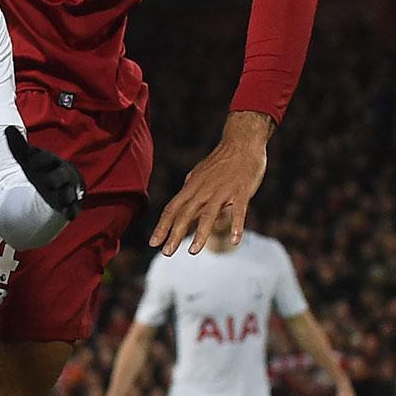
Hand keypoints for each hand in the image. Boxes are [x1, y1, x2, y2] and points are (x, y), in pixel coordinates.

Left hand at [5, 126, 83, 217]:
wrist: (62, 176)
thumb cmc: (42, 165)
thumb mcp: (29, 156)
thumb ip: (18, 145)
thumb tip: (7, 129)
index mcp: (50, 161)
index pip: (46, 159)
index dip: (40, 160)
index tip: (31, 163)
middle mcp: (60, 174)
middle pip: (59, 176)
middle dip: (54, 179)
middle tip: (47, 183)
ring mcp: (67, 188)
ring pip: (68, 192)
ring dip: (66, 197)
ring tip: (63, 203)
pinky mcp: (70, 202)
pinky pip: (74, 206)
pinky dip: (72, 210)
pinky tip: (69, 215)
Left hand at [151, 110, 273, 255]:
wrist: (242, 142)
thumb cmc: (221, 162)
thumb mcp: (199, 175)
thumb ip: (191, 192)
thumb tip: (181, 208)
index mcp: (192, 187)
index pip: (172, 209)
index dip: (162, 226)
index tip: (153, 243)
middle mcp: (204, 190)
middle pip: (185, 214)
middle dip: (174, 234)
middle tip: (166, 253)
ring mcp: (223, 191)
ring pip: (208, 214)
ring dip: (200, 234)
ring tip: (193, 251)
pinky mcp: (242, 191)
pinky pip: (239, 211)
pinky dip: (237, 225)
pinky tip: (235, 241)